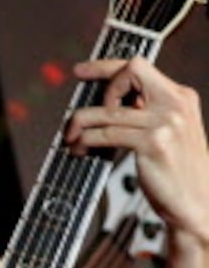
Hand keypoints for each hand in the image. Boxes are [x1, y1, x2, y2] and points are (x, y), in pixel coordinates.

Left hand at [68, 58, 208, 243]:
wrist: (198, 202)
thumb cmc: (177, 170)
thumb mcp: (169, 131)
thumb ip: (147, 112)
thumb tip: (109, 103)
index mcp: (180, 97)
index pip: (139, 67)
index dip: (106, 66)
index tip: (81, 71)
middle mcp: (176, 104)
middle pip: (128, 72)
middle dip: (98, 88)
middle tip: (80, 113)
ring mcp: (166, 123)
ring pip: (107, 111)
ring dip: (79, 124)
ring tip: (72, 139)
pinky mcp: (154, 143)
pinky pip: (106, 134)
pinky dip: (85, 141)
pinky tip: (81, 149)